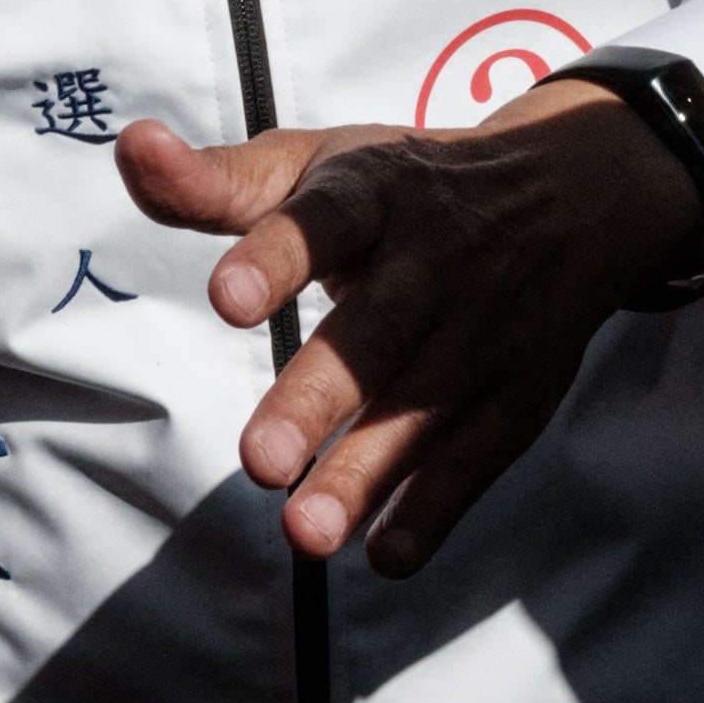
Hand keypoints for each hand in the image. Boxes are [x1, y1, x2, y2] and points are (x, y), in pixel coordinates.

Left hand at [117, 86, 699, 575]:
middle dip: (320, 396)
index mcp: (377, 194)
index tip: (226, 300)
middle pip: (377, 333)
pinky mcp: (518, 393)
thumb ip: (219, 182)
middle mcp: (436, 263)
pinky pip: (478, 455)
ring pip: (423, 408)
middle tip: (258, 461)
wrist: (572, 195)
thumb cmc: (406, 190)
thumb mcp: (319, 165)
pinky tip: (386, 554)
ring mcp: (484, 333)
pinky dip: (436, 507)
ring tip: (304, 532)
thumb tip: (132, 148)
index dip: (277, 259)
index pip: (324, 221)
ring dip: (367, 473)